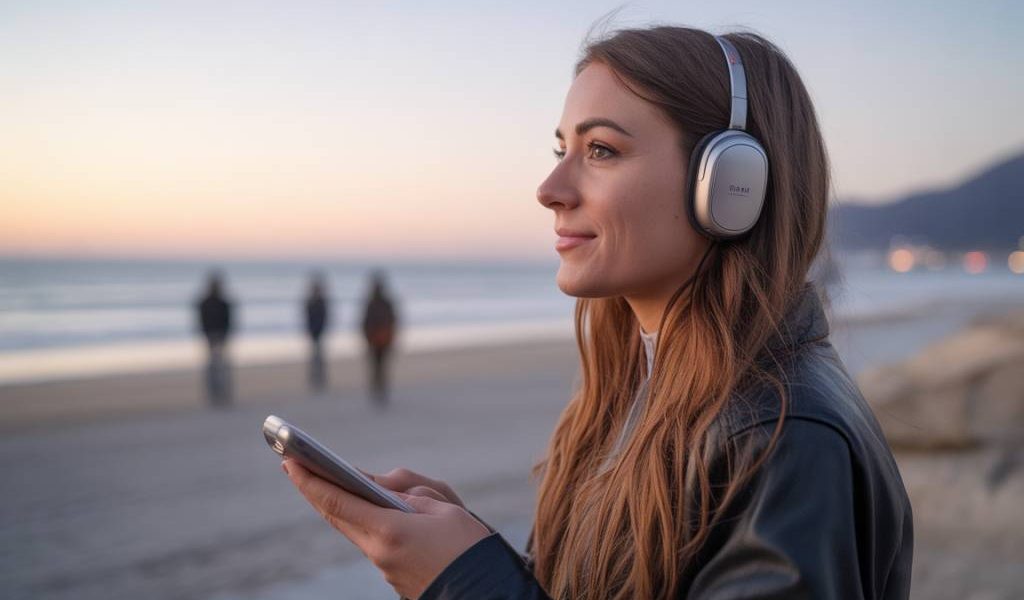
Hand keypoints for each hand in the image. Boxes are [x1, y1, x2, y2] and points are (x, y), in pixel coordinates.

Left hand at [283, 459, 489, 598]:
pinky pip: (373, 540)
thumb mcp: (444, 509)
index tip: (289, 460)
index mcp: (389, 531)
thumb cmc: (470, 548)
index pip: (337, 501)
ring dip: (345, 505)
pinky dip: (367, 520)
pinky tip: (370, 509)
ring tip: (337, 481)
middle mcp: (379, 552)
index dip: (310, 481)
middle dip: (316, 490)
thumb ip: (406, 493)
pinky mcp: (394, 575)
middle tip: (296, 466)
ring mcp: (384, 567)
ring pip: (355, 528)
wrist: (486, 594)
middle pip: (337, 516)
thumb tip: (373, 485)